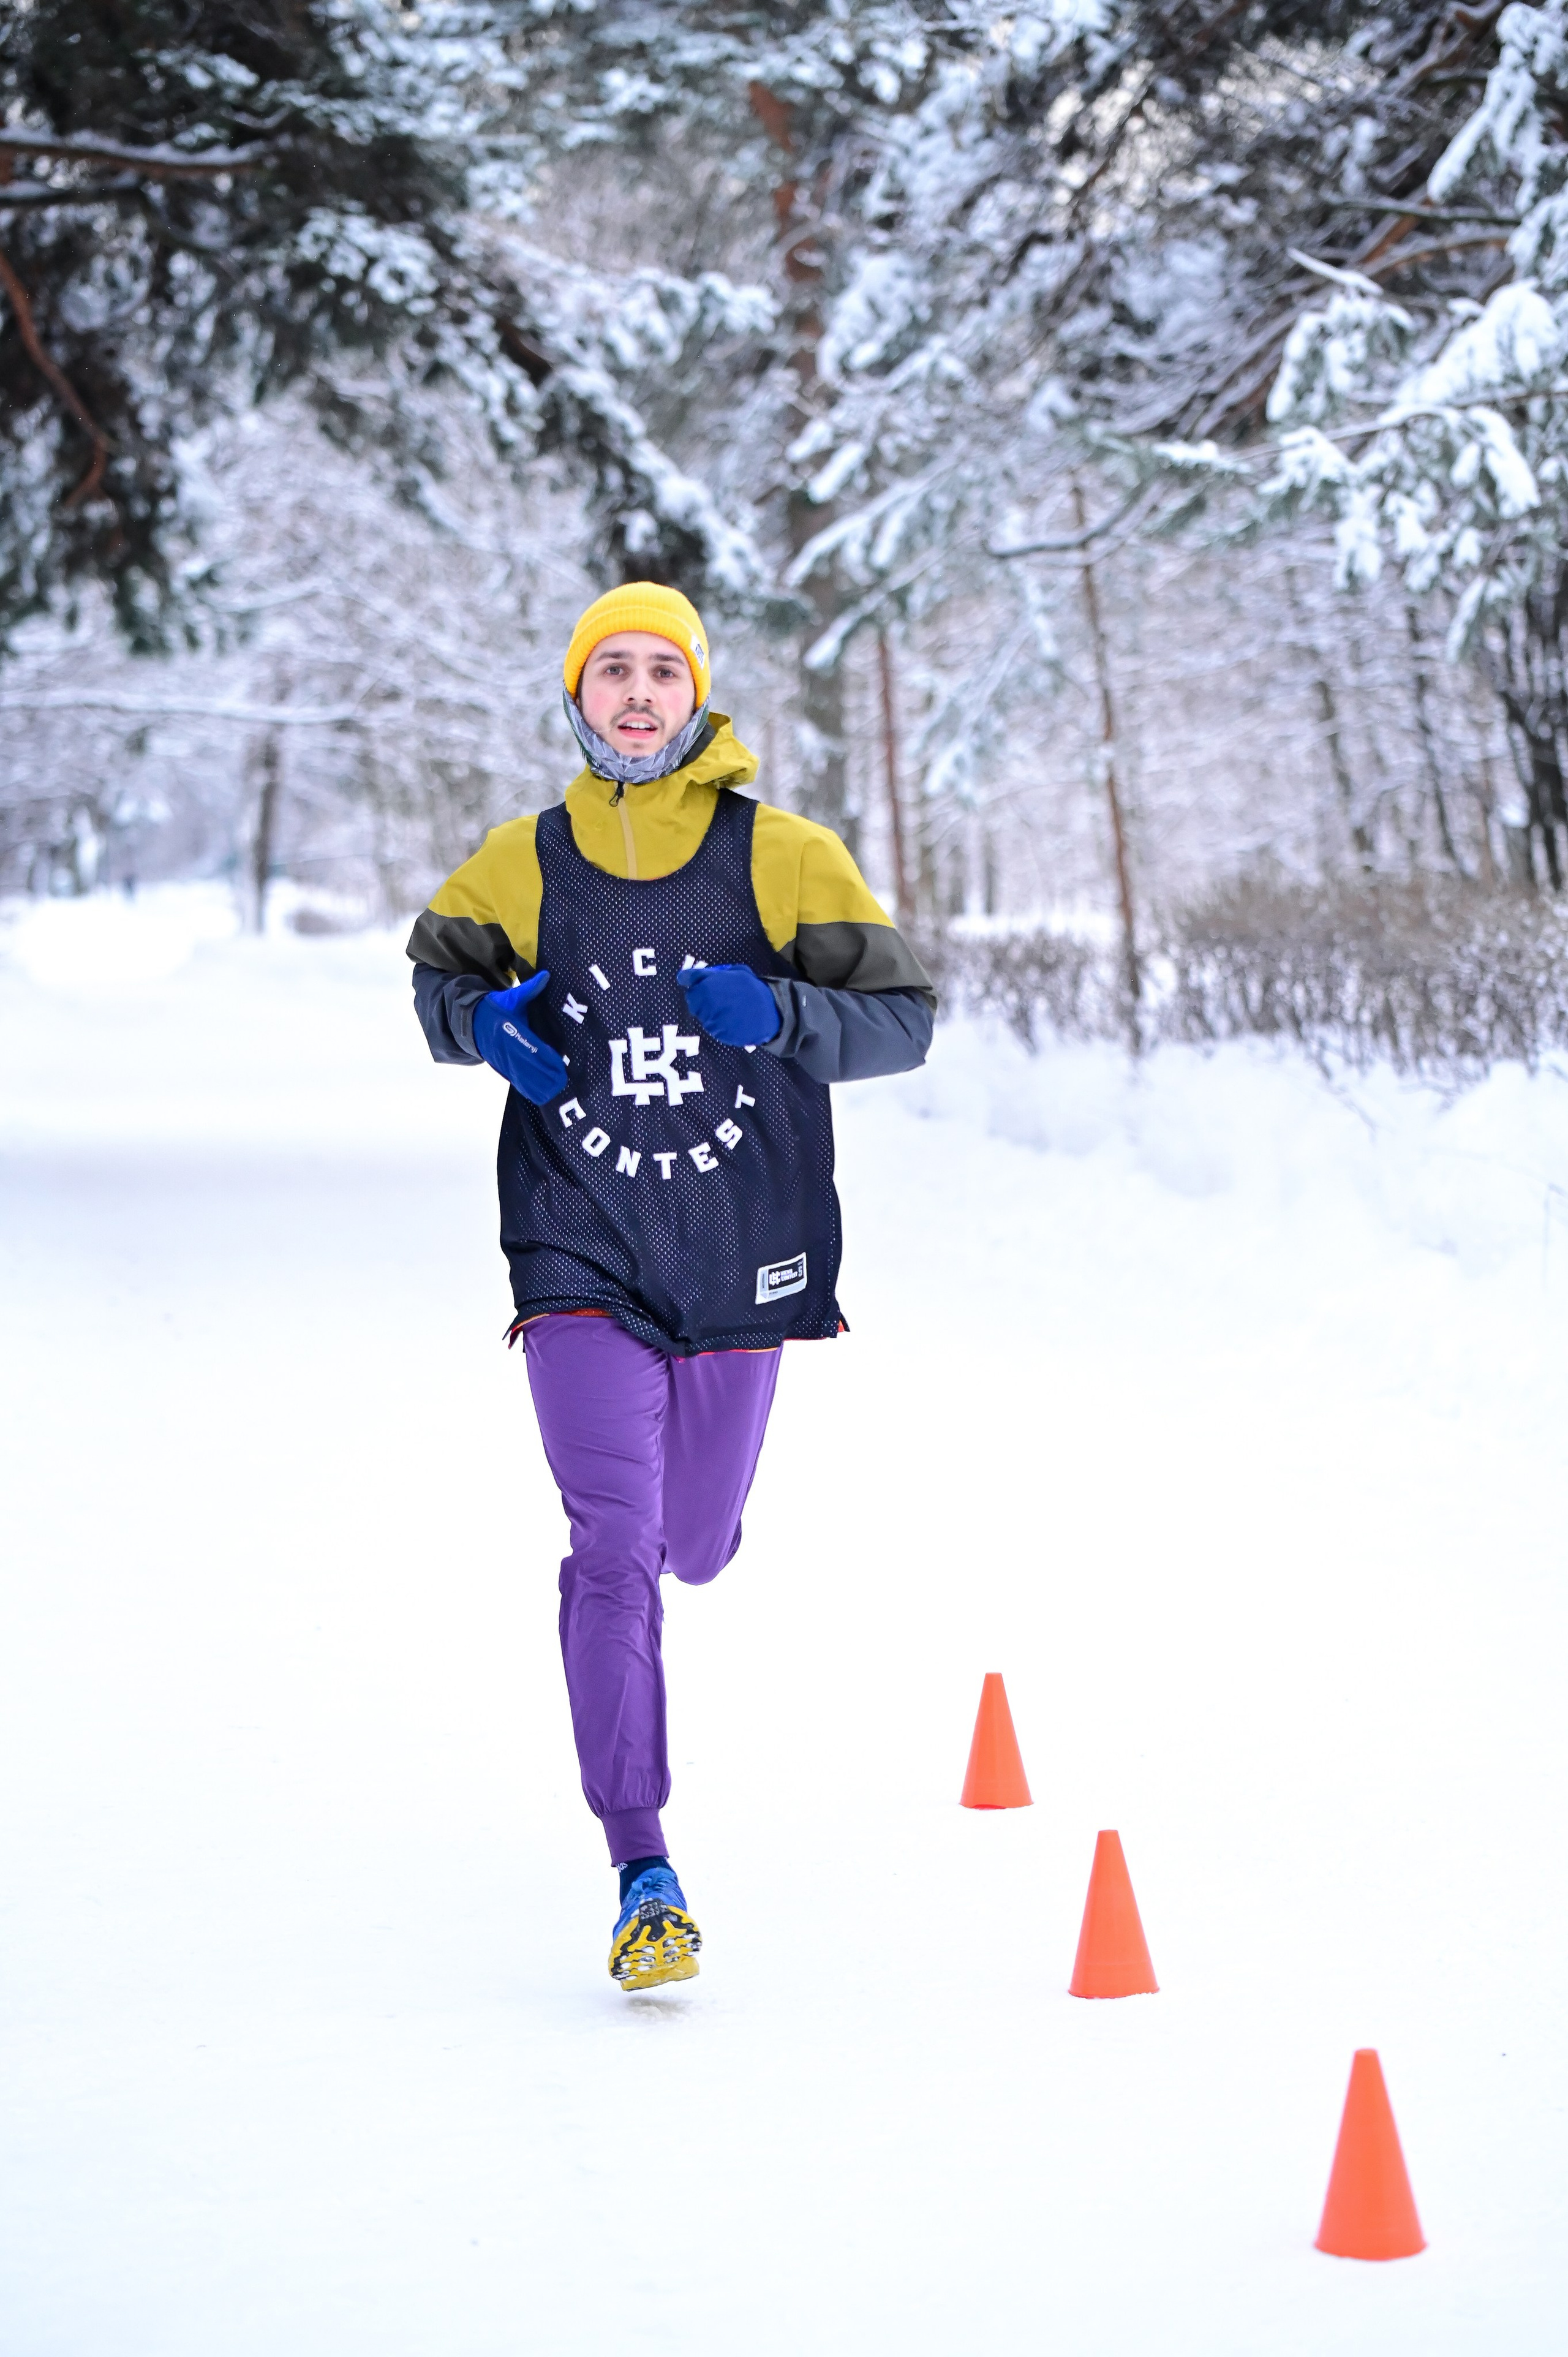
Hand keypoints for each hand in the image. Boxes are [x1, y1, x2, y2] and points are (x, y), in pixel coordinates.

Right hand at [472, 971, 569, 1104]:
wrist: (471, 1023)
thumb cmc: (496, 1008)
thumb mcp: (511, 997)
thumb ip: (530, 989)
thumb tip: (547, 976)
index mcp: (509, 1029)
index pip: (529, 1045)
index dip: (544, 1056)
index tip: (559, 1061)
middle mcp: (506, 1048)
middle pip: (528, 1065)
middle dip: (545, 1074)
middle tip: (563, 1079)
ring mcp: (503, 1060)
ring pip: (522, 1077)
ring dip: (539, 1085)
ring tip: (557, 1089)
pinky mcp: (502, 1068)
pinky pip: (517, 1081)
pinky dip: (529, 1088)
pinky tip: (543, 1095)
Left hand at [677, 962, 781, 1046]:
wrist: (770, 1012)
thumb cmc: (753, 989)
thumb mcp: (737, 972)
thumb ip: (713, 974)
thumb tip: (692, 976)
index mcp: (708, 984)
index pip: (687, 978)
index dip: (691, 980)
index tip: (694, 981)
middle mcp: (705, 1002)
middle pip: (692, 999)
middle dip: (700, 998)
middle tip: (717, 997)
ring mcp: (711, 1020)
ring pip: (701, 1014)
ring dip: (710, 1011)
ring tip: (729, 1008)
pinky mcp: (718, 1033)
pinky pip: (712, 1027)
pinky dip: (719, 1023)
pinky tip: (732, 1019)